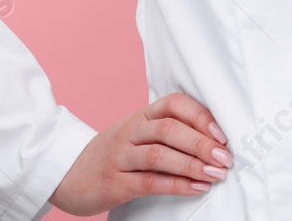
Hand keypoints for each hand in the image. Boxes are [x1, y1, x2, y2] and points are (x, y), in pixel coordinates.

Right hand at [48, 92, 233, 215]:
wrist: (66, 173)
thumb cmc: (113, 154)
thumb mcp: (136, 134)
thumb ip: (167, 132)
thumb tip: (214, 140)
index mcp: (140, 115)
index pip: (173, 103)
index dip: (200, 115)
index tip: (223, 133)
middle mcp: (130, 131)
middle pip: (170, 129)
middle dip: (202, 143)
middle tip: (225, 157)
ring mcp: (120, 156)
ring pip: (159, 154)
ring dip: (193, 164)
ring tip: (216, 174)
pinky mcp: (114, 183)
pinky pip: (149, 182)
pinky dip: (177, 185)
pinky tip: (196, 188)